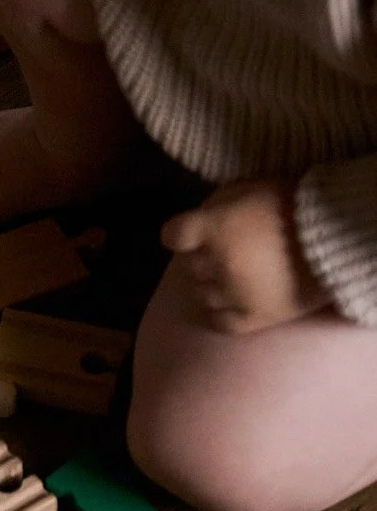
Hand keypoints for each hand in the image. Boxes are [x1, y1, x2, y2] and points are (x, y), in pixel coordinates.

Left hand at [161, 178, 330, 334]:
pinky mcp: (255, 318)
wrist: (336, 238)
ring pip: (202, 294)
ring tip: (234, 276)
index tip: (188, 236)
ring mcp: (235, 293)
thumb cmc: (293, 205)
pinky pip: (221, 321)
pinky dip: (221, 312)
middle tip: (226, 252)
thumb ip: (219, 204)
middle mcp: (218, 262)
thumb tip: (201, 219)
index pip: (173, 235)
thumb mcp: (249, 188)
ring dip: (212, 284)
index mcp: (215, 226)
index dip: (180, 235)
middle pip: (189, 265)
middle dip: (202, 257)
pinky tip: (232, 302)